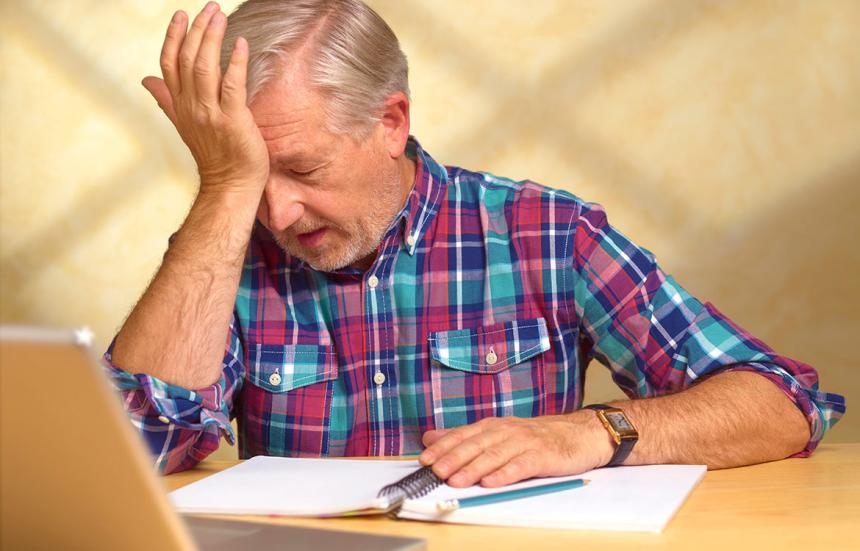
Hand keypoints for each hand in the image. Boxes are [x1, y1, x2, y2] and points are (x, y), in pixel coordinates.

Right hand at [142, 2, 268, 192]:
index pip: (169, 63)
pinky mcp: (233, 121)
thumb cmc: (215, 156)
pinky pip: (232, 86)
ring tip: (220, 16)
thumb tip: (146, 81)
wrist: (230, 186)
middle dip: (197, 29)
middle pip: (187, 59)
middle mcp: (191, 107)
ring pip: (205, 67)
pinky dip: (235, 62)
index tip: (181, 15)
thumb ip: (167, 100)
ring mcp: (210, 114)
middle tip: (209, 8)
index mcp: (179, 105)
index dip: (173, 37)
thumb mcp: (185, 125)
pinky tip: (241, 44)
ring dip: (212, 38)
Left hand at [418, 413, 612, 487]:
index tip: (425, 459)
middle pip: (477, 445)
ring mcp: (525, 442)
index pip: (464, 435)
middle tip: (436, 471)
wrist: (580, 434)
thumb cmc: (537, 437)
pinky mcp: (542, 456)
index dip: (444, 447)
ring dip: (474, 468)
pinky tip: (492, 482)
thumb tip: (431, 437)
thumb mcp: (499, 433)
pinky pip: (521, 465)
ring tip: (457, 481)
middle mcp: (507, 431)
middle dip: (454, 458)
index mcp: (494, 426)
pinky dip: (506, 473)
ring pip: (495, 455)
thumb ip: (466, 437)